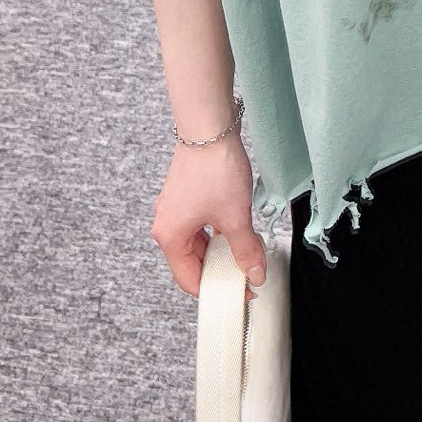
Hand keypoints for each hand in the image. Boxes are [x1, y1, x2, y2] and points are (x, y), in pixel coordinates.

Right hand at [151, 131, 269, 298]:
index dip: (216, 290)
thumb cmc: (213, 169)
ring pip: (198, 243)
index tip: (241, 292)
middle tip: (245, 275)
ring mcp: (175, 210)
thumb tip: (254, 273)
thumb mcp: (235, 217)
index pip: (189, 280)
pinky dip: (218, 233)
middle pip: (192, 262)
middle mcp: (167, 224)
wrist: (209, 128)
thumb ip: (245, 250)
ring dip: (220, 251)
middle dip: (219, 271)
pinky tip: (238, 232)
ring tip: (246, 253)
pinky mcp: (186, 196)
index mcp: (170, 237)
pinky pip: (201, 226)